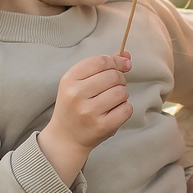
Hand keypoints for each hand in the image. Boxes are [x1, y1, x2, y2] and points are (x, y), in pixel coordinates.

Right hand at [38, 52, 131, 182]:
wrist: (65, 137)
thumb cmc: (75, 105)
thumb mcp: (80, 82)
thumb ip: (102, 66)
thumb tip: (126, 55)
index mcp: (69, 79)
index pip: (100, 61)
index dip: (116, 61)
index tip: (123, 65)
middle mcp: (76, 94)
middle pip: (113, 76)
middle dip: (120, 79)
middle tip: (114, 87)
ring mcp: (89, 112)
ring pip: (121, 92)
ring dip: (122, 95)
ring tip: (112, 101)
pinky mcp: (101, 126)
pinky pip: (126, 109)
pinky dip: (125, 108)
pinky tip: (114, 112)